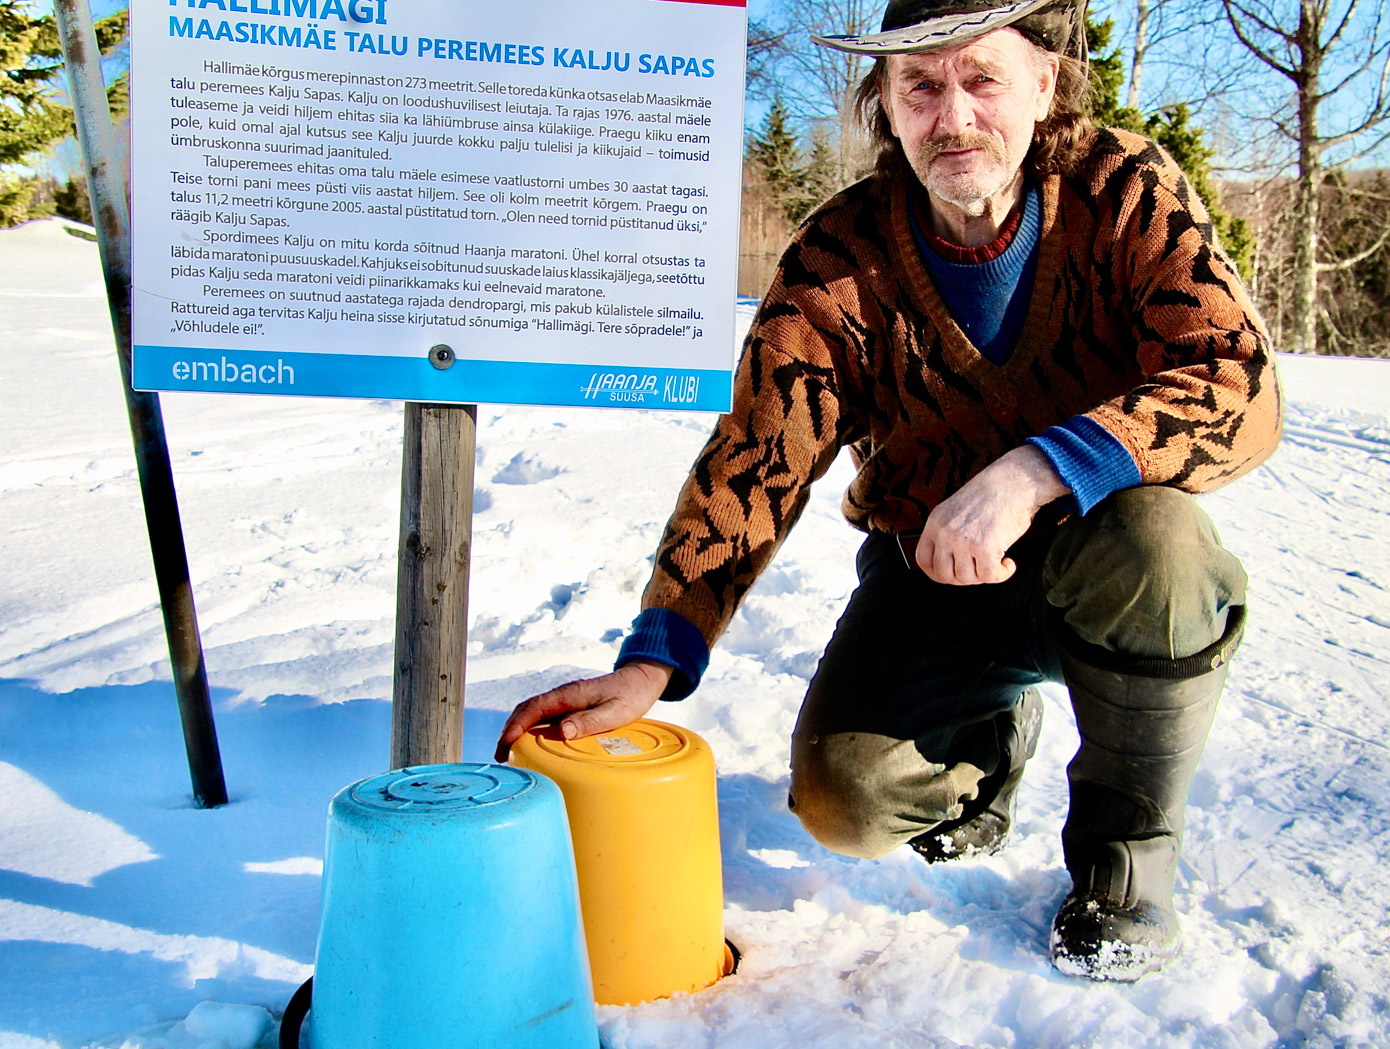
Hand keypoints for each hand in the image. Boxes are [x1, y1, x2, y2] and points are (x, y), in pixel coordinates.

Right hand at [493, 660, 672, 761]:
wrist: (641, 680)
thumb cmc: (631, 695)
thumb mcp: (615, 711)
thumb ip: (590, 721)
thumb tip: (562, 731)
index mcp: (569, 695)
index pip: (533, 708)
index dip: (515, 726)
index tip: (505, 744)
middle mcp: (563, 696)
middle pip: (526, 710)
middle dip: (509, 731)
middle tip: (501, 756)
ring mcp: (565, 701)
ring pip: (532, 713)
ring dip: (517, 730)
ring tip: (509, 753)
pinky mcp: (570, 707)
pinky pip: (544, 717)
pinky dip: (530, 729)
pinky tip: (531, 744)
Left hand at [915, 445, 1067, 584]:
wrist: (1016, 481)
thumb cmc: (992, 495)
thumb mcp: (957, 510)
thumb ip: (948, 533)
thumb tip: (950, 563)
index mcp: (936, 522)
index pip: (923, 560)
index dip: (937, 573)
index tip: (951, 575)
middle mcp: (946, 533)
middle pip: (944, 574)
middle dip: (963, 578)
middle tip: (978, 570)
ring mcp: (963, 541)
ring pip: (966, 578)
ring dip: (983, 576)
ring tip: (994, 562)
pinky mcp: (985, 548)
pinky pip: (989, 576)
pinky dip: (1002, 574)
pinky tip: (1008, 563)